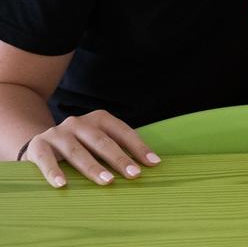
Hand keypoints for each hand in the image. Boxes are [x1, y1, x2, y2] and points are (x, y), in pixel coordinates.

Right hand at [20, 109, 160, 187]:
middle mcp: (78, 123)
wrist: (38, 141)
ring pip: (77, 151)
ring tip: (107, 181)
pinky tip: (62, 185)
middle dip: (120, 158)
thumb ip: (117, 149)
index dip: (139, 147)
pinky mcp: (38, 146)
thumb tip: (148, 165)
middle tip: (134, 174)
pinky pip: (46, 160)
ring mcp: (57, 133)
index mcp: (99, 119)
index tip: (154, 163)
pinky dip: (54, 172)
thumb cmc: (79, 145)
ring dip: (93, 167)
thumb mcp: (97, 142)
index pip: (123, 132)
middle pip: (102, 141)